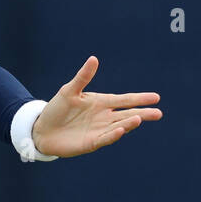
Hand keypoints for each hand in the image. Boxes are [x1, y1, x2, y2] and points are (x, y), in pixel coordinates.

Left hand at [32, 55, 161, 157]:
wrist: (42, 130)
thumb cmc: (56, 109)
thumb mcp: (69, 91)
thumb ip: (82, 77)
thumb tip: (93, 58)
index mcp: (101, 103)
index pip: (124, 100)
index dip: (139, 99)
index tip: (156, 97)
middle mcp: (104, 117)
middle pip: (127, 114)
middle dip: (143, 113)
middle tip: (158, 113)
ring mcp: (100, 130)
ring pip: (119, 126)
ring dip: (129, 123)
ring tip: (140, 118)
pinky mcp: (92, 142)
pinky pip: (105, 138)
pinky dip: (113, 134)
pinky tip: (121, 129)